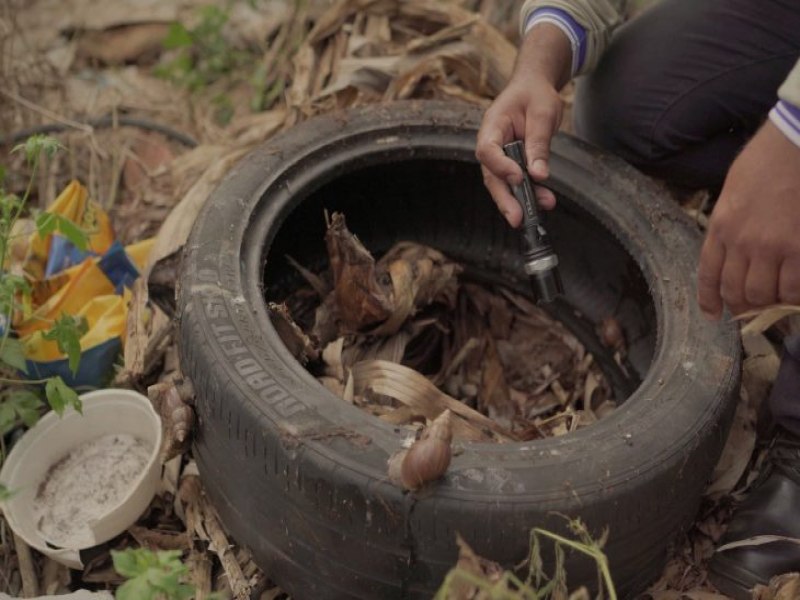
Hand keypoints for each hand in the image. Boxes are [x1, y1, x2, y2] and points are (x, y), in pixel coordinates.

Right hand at [475, 23, 571, 226]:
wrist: (534, 87)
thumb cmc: (535, 95)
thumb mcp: (543, 113)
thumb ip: (539, 143)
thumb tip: (539, 175)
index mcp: (492, 126)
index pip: (487, 150)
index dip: (500, 167)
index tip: (518, 178)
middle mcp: (491, 144)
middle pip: (492, 176)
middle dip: (504, 199)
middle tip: (518, 218)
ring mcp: (500, 156)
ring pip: (503, 184)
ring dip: (519, 200)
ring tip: (538, 213)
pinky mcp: (511, 163)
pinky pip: (516, 182)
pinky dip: (528, 193)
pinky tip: (544, 201)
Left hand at [698, 120, 799, 318]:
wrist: (795, 142)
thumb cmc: (766, 160)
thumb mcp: (732, 193)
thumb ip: (729, 224)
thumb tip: (734, 251)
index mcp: (720, 226)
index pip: (708, 274)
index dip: (710, 299)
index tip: (714, 315)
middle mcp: (741, 242)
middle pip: (735, 290)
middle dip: (743, 304)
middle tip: (753, 307)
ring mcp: (771, 247)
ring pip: (764, 294)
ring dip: (771, 301)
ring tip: (778, 298)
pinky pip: (794, 287)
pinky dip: (795, 296)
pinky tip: (796, 292)